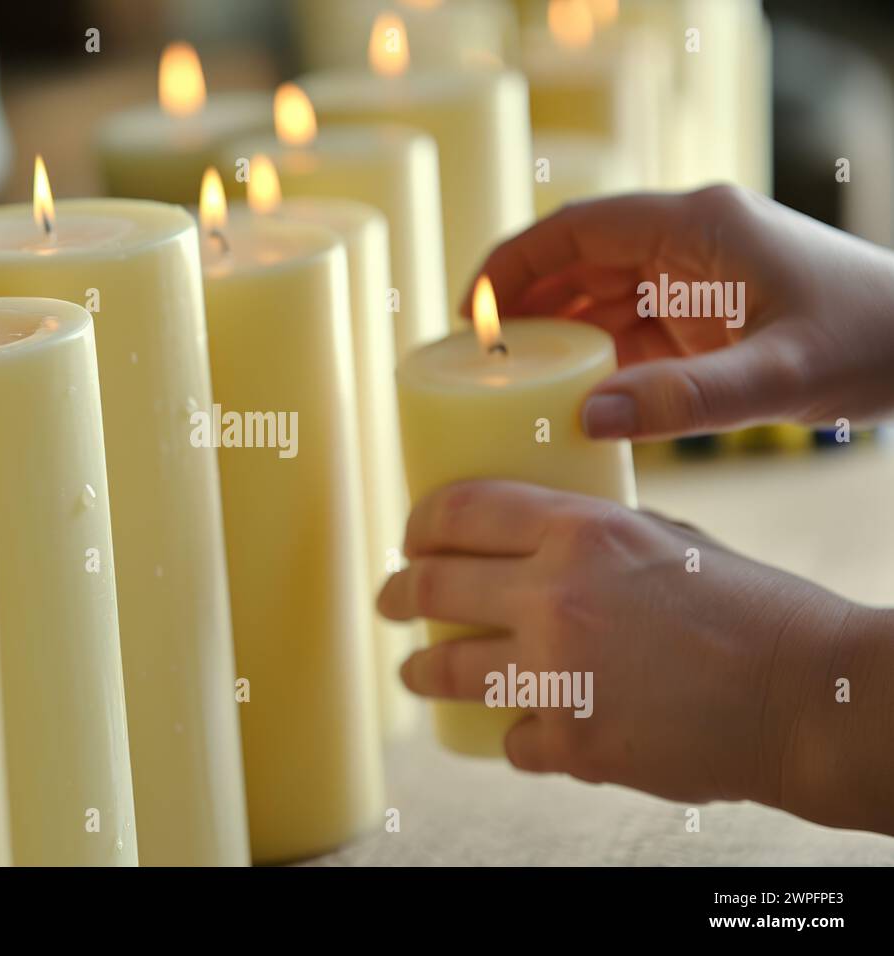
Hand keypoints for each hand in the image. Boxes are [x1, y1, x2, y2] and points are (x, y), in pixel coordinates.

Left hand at [377, 479, 893, 834]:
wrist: (808, 697)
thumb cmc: (750, 608)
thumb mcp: (669, 540)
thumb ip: (596, 537)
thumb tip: (537, 542)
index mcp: (580, 530)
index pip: (459, 511)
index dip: (419, 523)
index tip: (409, 538)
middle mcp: (554, 595)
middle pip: (432, 588)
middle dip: (398, 594)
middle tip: (388, 602)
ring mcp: (556, 672)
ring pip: (447, 669)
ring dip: (420, 670)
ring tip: (414, 672)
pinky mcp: (571, 741)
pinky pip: (511, 738)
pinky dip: (516, 737)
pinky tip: (523, 732)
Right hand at [467, 185, 893, 440]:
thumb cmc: (872, 340)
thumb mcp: (779, 375)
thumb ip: (685, 399)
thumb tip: (587, 419)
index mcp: (696, 226)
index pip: (580, 228)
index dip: (516, 263)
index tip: (473, 309)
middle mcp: (687, 243)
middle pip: (579, 260)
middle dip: (524, 302)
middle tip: (475, 355)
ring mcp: (694, 278)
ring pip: (599, 295)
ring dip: (554, 331)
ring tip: (505, 377)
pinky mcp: (703, 316)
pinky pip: (627, 329)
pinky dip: (591, 356)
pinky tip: (565, 390)